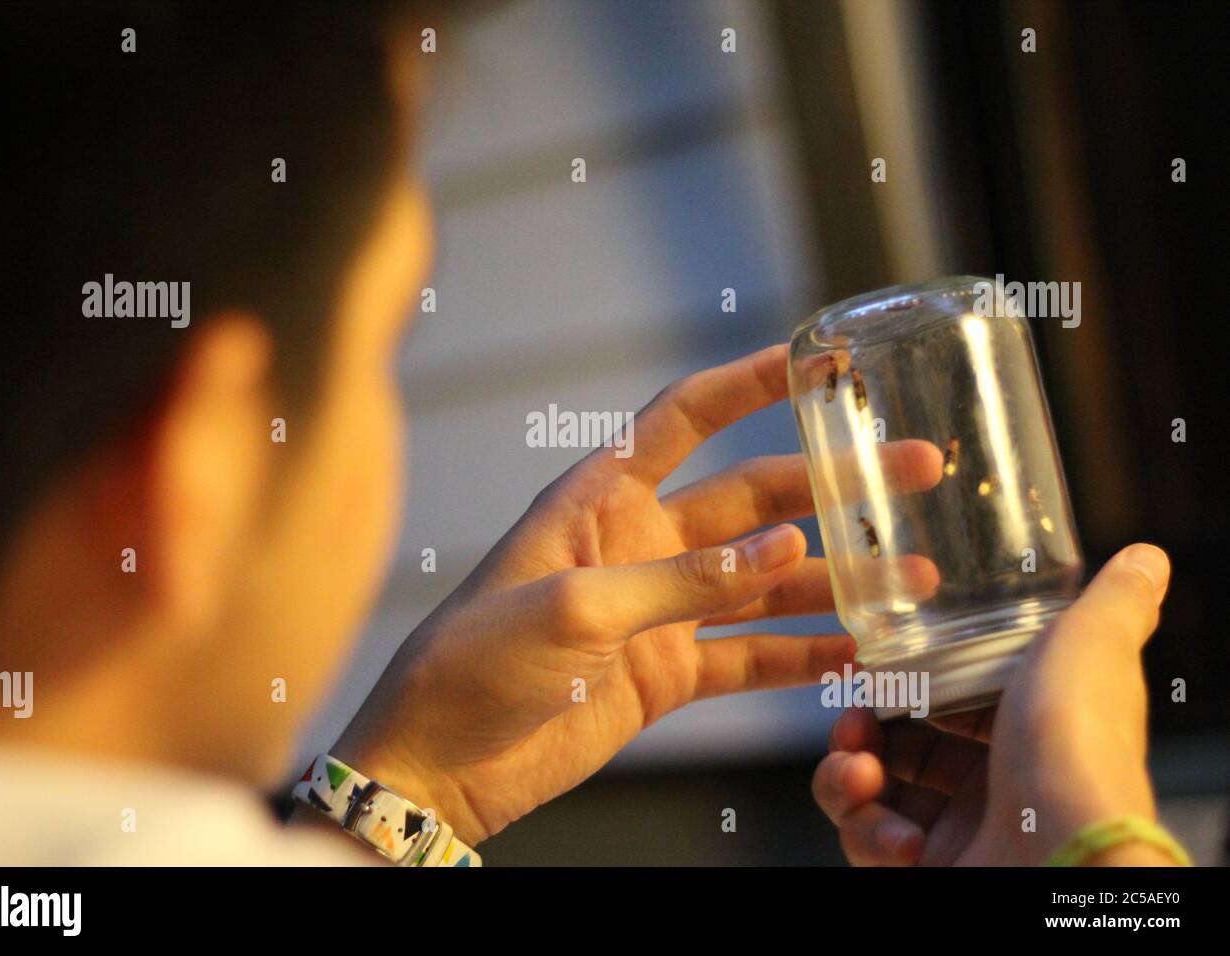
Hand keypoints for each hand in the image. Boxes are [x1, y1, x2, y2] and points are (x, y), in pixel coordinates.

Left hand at [337, 345, 941, 843]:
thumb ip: (679, 580)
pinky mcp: (666, 674)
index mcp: (599, 498)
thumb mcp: (571, 607)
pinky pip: (751, 657)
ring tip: (912, 575)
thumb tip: (784, 546)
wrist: (437, 763)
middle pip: (751, 497)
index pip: (686, 418)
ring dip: (836, 576)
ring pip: (766, 580)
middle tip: (910, 470)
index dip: (752, 382)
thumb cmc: (472, 663)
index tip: (821, 360)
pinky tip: (860, 651)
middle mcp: (637, 543)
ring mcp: (658, 610)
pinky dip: (804, 656)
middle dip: (831, 483)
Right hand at [812, 543, 1174, 865]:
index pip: (947, 696)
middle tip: (854, 724)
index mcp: (1030, 726)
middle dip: (859, 729)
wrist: (1059, 855)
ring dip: (847, 777)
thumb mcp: (1091, 647)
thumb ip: (1115, 600)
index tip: (873, 669)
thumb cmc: (1074, 750)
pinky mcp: (930, 868)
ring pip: (871, 791)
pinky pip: (869, 843)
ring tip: (860, 776)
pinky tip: (893, 833)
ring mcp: (962, 829)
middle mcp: (996, 780)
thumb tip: (1147, 558)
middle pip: (897, 744)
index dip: (903, 681)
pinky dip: (866, 832)